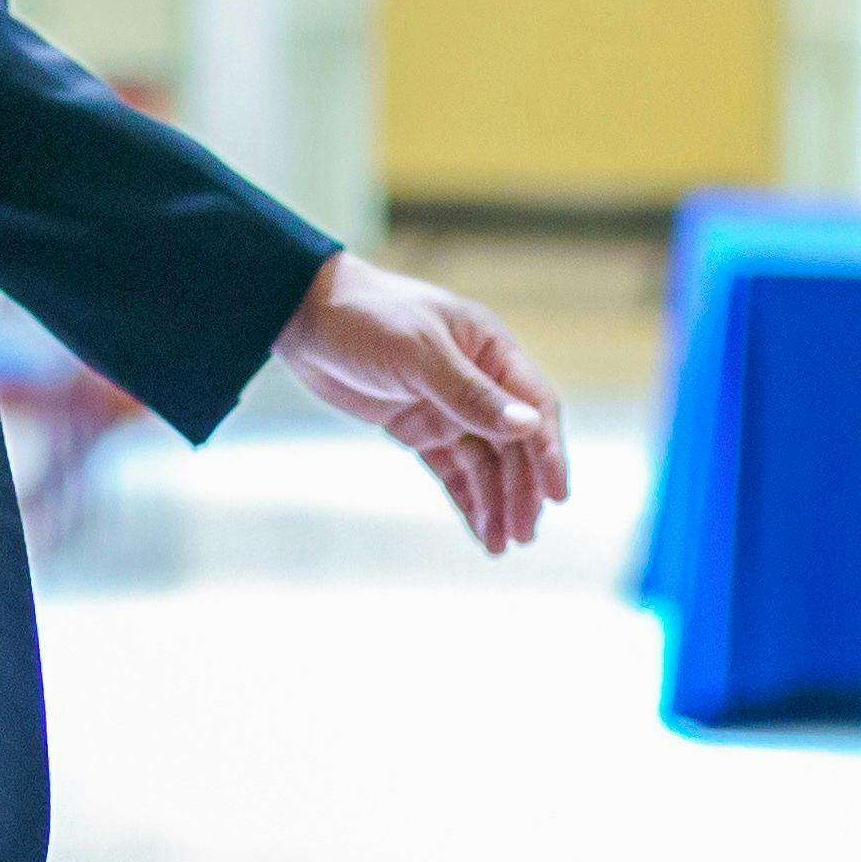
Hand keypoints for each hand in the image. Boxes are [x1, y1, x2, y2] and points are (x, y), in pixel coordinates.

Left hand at [273, 252, 570, 554]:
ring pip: (484, 463)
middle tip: (523, 535)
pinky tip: (480, 530)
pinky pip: (451, 469)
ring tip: (501, 545)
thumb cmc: (367, 317)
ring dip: (495, 502)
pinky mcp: (417, 427)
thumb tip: (528, 425)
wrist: (303, 316)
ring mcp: (446, 406)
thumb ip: (471, 394)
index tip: (557, 496)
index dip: (549, 452)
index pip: (534, 406)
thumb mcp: (419, 354)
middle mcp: (477, 380)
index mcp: (490, 349)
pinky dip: (466, 498)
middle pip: (512, 444)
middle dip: (520, 490)